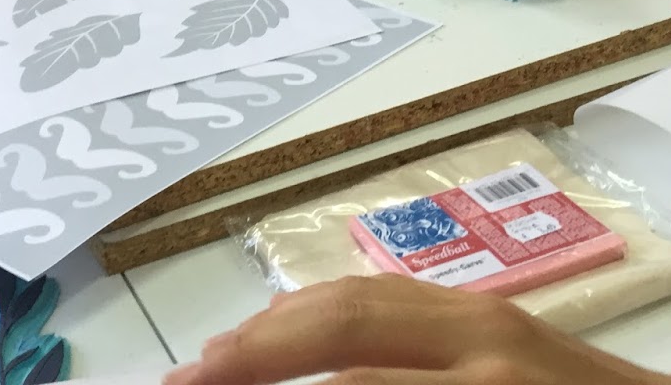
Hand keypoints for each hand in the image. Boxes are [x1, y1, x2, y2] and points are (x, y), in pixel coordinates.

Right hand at [164, 277, 670, 384]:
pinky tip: (289, 334)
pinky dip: (324, 312)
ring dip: (279, 326)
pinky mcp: (487, 307)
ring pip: (356, 297)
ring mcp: (483, 314)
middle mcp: (478, 342)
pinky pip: (387, 295)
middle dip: (254, 353)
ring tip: (217, 358)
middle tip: (183, 380)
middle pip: (340, 328)